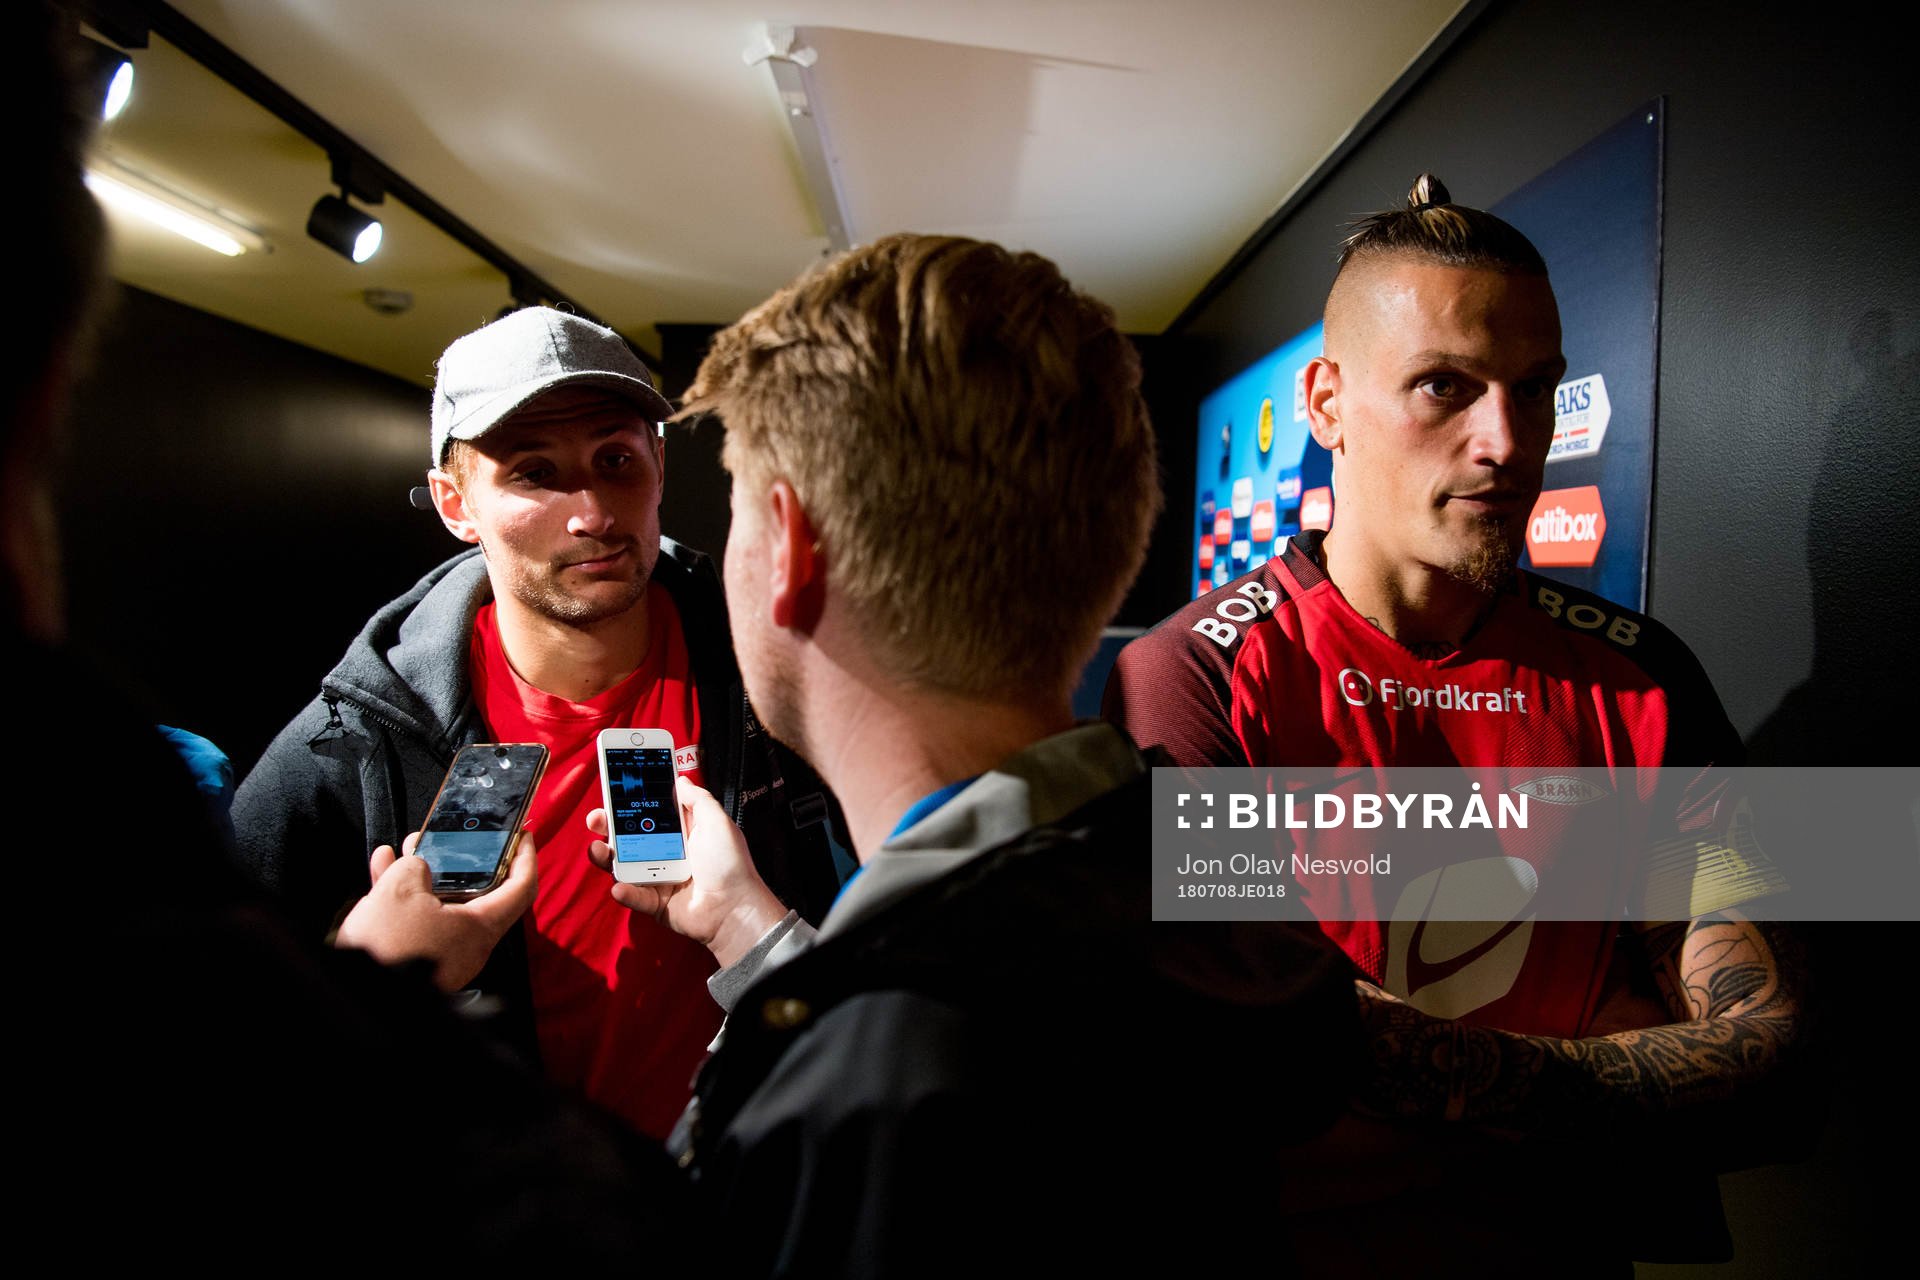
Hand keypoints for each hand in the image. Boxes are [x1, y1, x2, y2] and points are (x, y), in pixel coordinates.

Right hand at [333, 829, 537, 992]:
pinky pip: (419, 919)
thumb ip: (416, 867)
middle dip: (460, 859)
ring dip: (424, 873)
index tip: (522, 835)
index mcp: (480, 927)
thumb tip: (416, 868)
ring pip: (441, 902)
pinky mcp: (419, 957)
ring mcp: (445, 952)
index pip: (521, 887)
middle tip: (448, 835)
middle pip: (477, 891)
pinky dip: (405, 895)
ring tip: (406, 846)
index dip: (525, 856)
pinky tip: (384, 868)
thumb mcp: (400, 890)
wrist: (355, 998)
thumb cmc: (386, 948)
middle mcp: (469, 942)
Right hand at [586, 776, 789, 967]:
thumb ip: (697, 799)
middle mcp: (665, 852)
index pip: (649, 812)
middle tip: (597, 818)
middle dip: (609, 826)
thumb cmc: (730, 865)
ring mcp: (657, 877)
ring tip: (598, 849)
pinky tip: (620, 885)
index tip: (614, 787)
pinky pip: (634, 896)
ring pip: (624, 865)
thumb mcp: (717, 821)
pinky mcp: (655, 902)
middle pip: (629, 836)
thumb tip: (680, 780)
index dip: (631, 800)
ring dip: (606, 857)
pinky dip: (625, 891)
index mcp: (680, 832)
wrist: (735, 908)